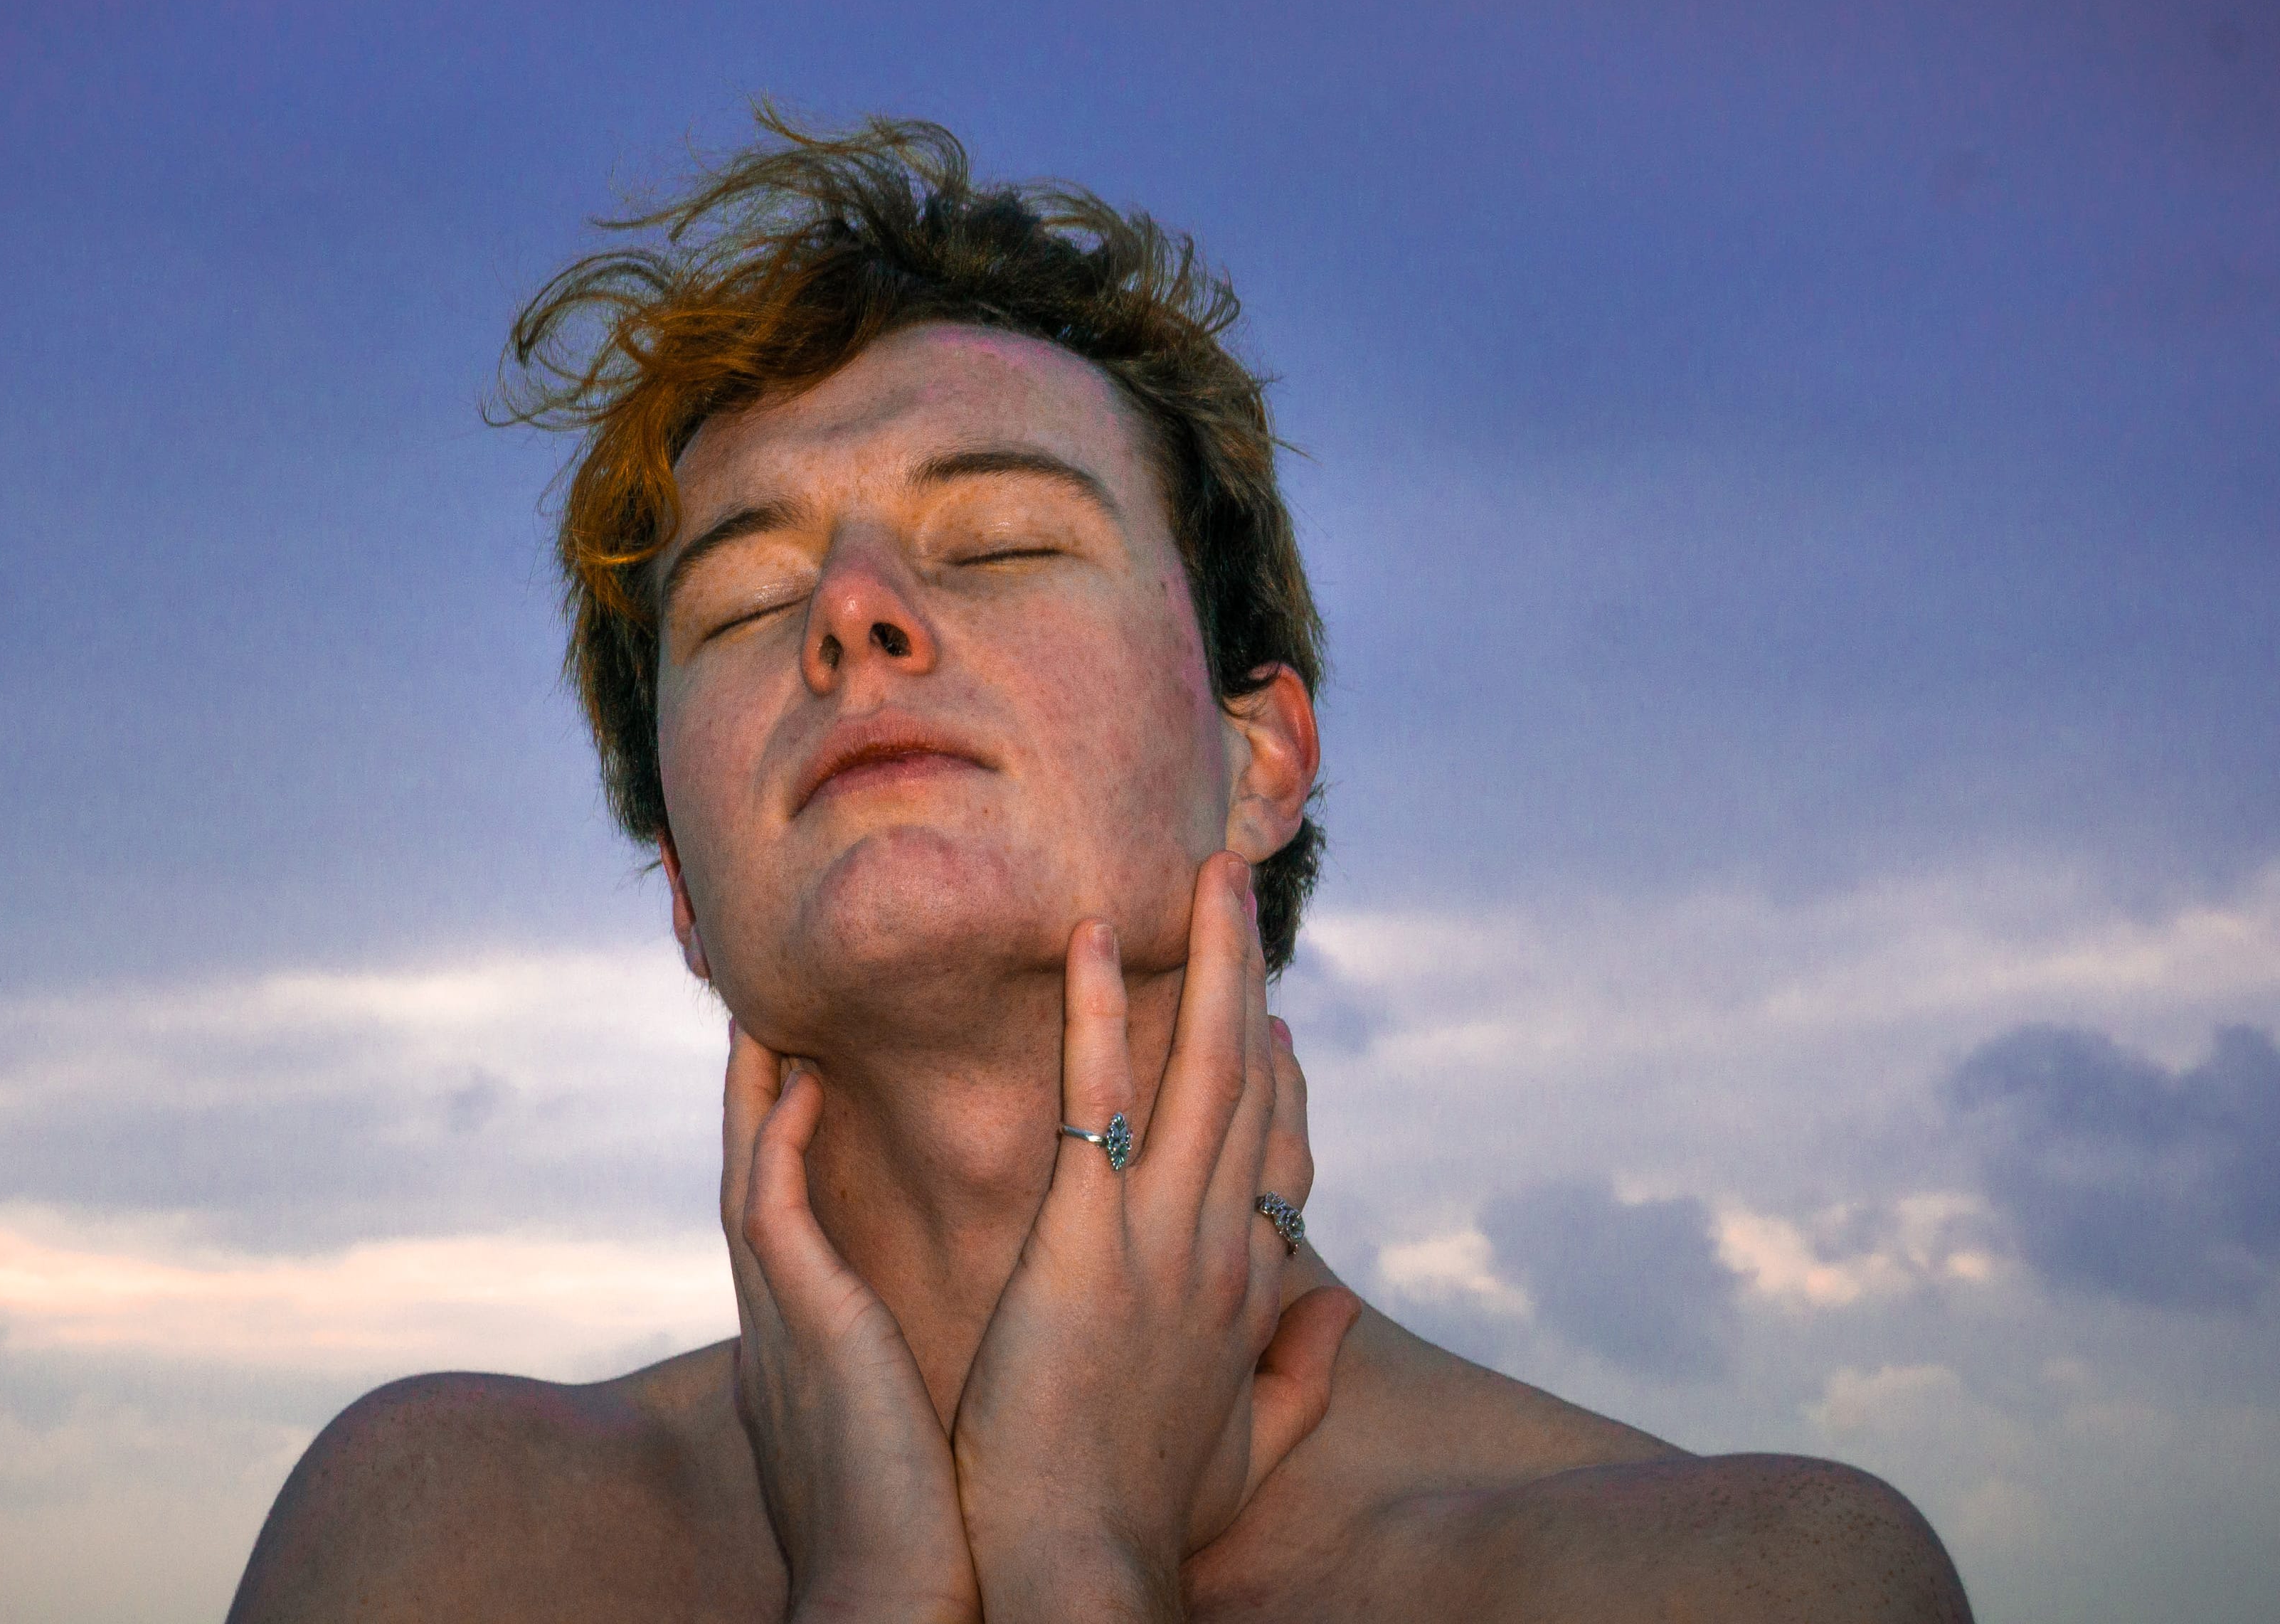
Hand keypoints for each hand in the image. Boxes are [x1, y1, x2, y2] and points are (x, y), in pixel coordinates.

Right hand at [722, 1023, 982, 1623]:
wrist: (900, 1615)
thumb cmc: (931, 1540)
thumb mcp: (922, 1432)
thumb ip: (929, 1372)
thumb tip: (996, 1335)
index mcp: (820, 1345)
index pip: (804, 1216)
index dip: (801, 1142)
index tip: (813, 1070)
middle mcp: (789, 1324)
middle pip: (762, 1177)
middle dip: (757, 1094)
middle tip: (762, 1009)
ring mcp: (785, 1327)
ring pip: (753, 1177)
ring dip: (753, 1092)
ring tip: (761, 1008)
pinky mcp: (803, 1337)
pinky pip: (774, 1219)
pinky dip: (775, 1148)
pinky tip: (796, 1081)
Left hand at [950, 852, 1361, 1622]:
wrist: (1080, 1573)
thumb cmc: (1143, 1522)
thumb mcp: (1246, 1449)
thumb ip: (1303, 1373)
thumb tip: (1346, 1305)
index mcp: (1246, 1297)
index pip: (1279, 1160)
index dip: (1284, 1080)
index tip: (1274, 1015)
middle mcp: (1218, 1252)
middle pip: (1251, 1089)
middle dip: (1249, 978)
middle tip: (1234, 886)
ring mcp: (1159, 1241)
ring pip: (1204, 1072)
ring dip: (1210, 962)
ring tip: (1205, 871)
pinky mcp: (1085, 1243)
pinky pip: (1098, 1101)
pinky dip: (1103, 1014)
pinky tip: (1094, 939)